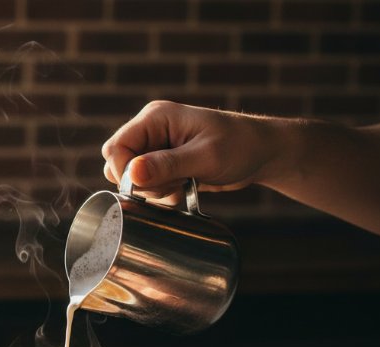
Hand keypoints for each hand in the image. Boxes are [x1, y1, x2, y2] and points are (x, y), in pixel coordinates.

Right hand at [101, 101, 289, 198]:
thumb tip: (131, 174)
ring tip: (184, 185)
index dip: (124, 171)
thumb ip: (166, 165)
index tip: (147, 187)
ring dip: (153, 190)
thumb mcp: (205, 157)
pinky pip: (147, 185)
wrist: (263, 153)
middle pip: (119, 164)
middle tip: (172, 184)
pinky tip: (184, 190)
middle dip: (141, 183)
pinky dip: (161, 194)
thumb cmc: (240, 146)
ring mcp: (156, 147)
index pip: (116, 147)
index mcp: (155, 117)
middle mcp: (151, 130)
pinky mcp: (164, 164)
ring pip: (131, 179)